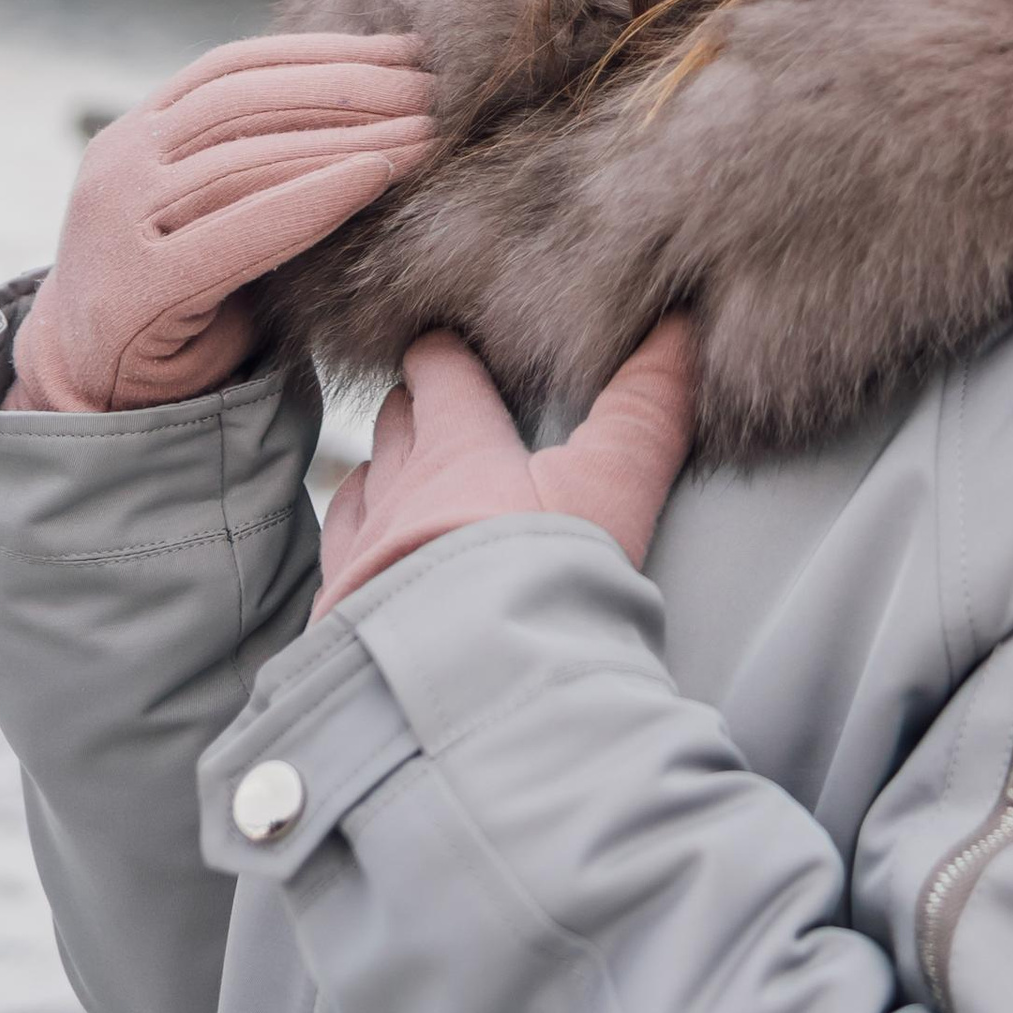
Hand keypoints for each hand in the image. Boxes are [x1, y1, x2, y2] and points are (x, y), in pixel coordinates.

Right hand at [9, 32, 433, 416]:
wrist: (104, 392)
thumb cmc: (187, 293)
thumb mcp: (214, 206)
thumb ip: (260, 153)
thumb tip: (379, 91)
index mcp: (136, 131)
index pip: (236, 66)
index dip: (326, 51)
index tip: (407, 50)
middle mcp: (118, 164)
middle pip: (248, 102)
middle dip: (349, 88)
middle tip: (433, 89)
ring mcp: (117, 224)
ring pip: (247, 159)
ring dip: (349, 139)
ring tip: (426, 136)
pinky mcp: (136, 287)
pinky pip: (239, 231)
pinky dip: (313, 198)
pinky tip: (374, 177)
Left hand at [314, 320, 693, 618]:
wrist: (455, 687)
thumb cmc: (541, 576)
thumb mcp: (610, 488)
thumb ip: (647, 411)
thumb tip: (680, 325)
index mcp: (456, 447)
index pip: (439, 374)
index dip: (441, 354)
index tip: (442, 344)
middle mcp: (396, 490)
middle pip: (393, 426)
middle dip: (409, 410)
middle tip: (425, 406)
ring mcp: (356, 556)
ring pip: (357, 490)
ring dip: (376, 479)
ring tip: (391, 483)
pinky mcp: (334, 618)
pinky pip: (332, 561)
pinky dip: (348, 548)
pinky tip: (357, 563)